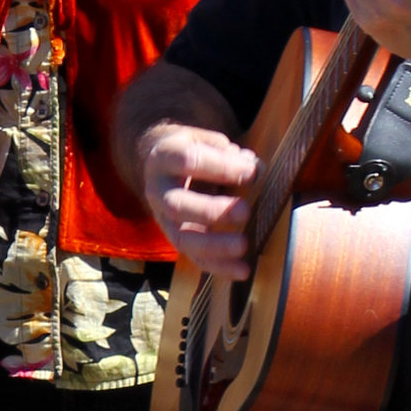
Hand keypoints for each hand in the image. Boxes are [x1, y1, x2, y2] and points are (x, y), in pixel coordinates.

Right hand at [135, 120, 260, 277]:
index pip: (188, 161)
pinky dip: (220, 267)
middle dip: (212, 211)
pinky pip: (194, 258)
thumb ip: (228, 152)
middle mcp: (158, 190)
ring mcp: (164, 219)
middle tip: (244, 212)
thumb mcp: (205, 140)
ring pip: (182, 238)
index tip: (252, 172)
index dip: (221, 167)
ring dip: (215, 245)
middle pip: (177, 205)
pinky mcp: (176, 240)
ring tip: (244, 245)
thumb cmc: (194, 150)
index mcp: (164, 157)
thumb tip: (252, 167)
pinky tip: (243, 271)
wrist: (163, 166)